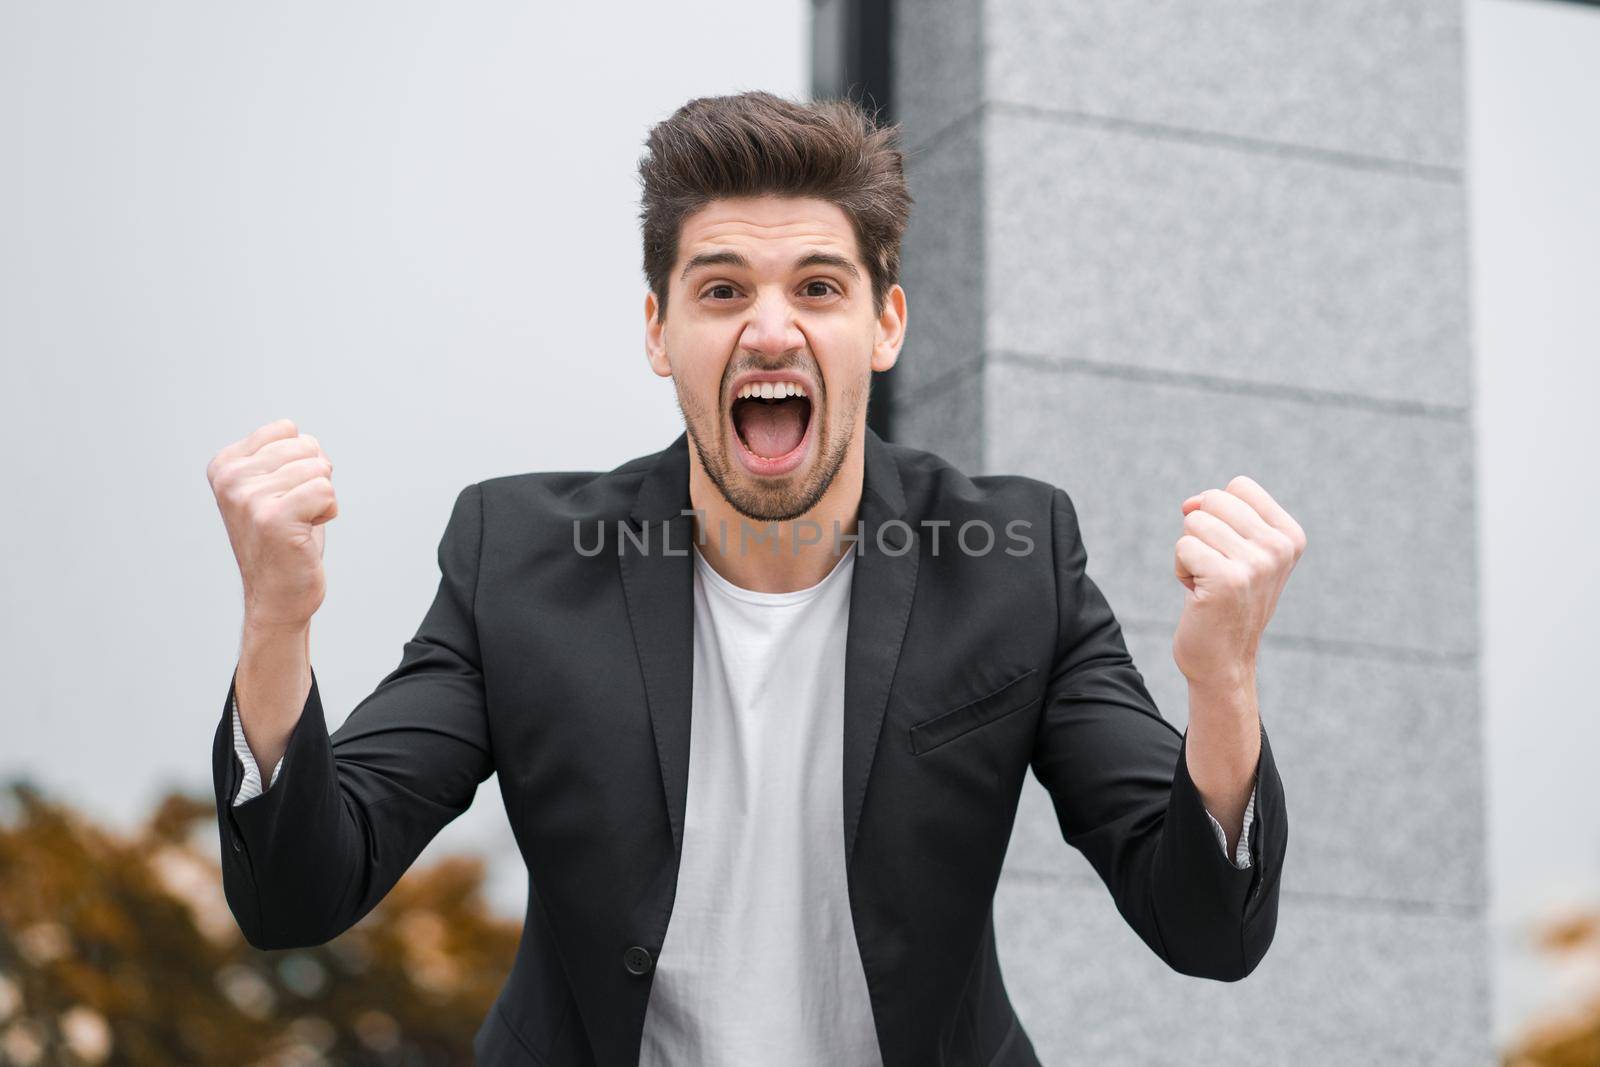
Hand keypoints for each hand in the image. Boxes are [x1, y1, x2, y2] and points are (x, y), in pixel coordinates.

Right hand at [206, 418, 337, 631]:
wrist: (277, 596)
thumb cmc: (283, 539)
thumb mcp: (270, 486)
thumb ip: (278, 455)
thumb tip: (298, 434)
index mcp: (225, 465)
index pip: (287, 430)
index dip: (301, 461)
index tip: (284, 493)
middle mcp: (230, 479)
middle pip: (307, 446)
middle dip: (315, 478)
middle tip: (295, 512)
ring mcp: (249, 499)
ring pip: (319, 469)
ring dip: (322, 498)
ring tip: (299, 524)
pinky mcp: (274, 519)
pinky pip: (326, 490)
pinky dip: (328, 512)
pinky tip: (306, 533)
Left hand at [1172, 475, 1305, 691]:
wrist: (1224, 661)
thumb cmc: (1226, 601)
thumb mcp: (1237, 551)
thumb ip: (1222, 515)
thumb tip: (1189, 503)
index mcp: (1290, 536)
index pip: (1239, 486)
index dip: (1217, 512)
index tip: (1228, 550)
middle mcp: (1279, 548)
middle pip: (1213, 499)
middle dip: (1200, 532)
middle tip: (1214, 569)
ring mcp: (1256, 564)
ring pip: (1194, 522)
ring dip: (1190, 553)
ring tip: (1208, 583)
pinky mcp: (1227, 579)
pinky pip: (1183, 547)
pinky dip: (1181, 570)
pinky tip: (1199, 595)